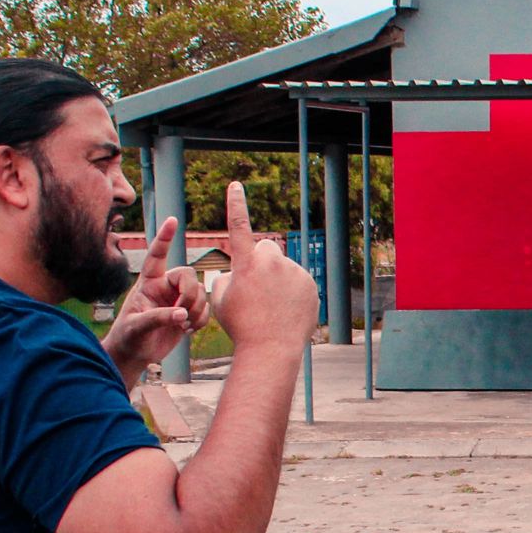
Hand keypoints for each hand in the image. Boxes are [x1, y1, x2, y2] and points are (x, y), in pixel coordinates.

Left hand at [103, 217, 206, 378]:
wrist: (134, 355)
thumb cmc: (128, 338)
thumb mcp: (137, 327)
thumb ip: (158, 318)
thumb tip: (182, 314)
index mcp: (147, 283)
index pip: (156, 256)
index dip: (164, 238)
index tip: (172, 220)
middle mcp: (164, 287)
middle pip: (188, 276)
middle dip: (190, 295)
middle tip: (181, 315)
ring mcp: (176, 299)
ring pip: (200, 293)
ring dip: (195, 311)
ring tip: (181, 327)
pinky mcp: (186, 313)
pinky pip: (205, 309)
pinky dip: (201, 320)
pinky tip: (187, 331)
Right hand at [206, 181, 317, 353]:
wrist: (271, 348)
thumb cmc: (240, 325)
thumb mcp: (221, 299)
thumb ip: (228, 276)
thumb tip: (239, 270)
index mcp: (245, 263)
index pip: (238, 225)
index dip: (236, 204)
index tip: (235, 185)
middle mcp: (271, 262)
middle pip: (266, 248)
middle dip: (261, 260)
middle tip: (257, 286)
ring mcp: (294, 272)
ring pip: (283, 268)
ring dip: (277, 279)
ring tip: (271, 307)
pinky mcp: (310, 284)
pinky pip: (297, 282)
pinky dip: (292, 292)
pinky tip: (286, 311)